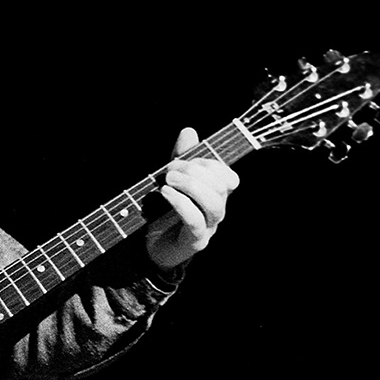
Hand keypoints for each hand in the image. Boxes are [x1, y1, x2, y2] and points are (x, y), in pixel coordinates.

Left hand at [145, 127, 240, 269]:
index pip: (229, 177)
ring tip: (168, 180)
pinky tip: (165, 193)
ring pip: (214, 204)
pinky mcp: (194, 241)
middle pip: (222, 187)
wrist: (151, 248)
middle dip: (196, 171)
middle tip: (170, 170)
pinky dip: (180, 203)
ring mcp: (208, 228)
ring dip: (191, 186)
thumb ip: (181, 158)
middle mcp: (216, 211)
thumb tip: (189, 130)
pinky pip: (195, 221)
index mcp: (215, 195)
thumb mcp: (171, 180)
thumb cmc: (164, 213)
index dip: (209, 164)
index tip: (182, 160)